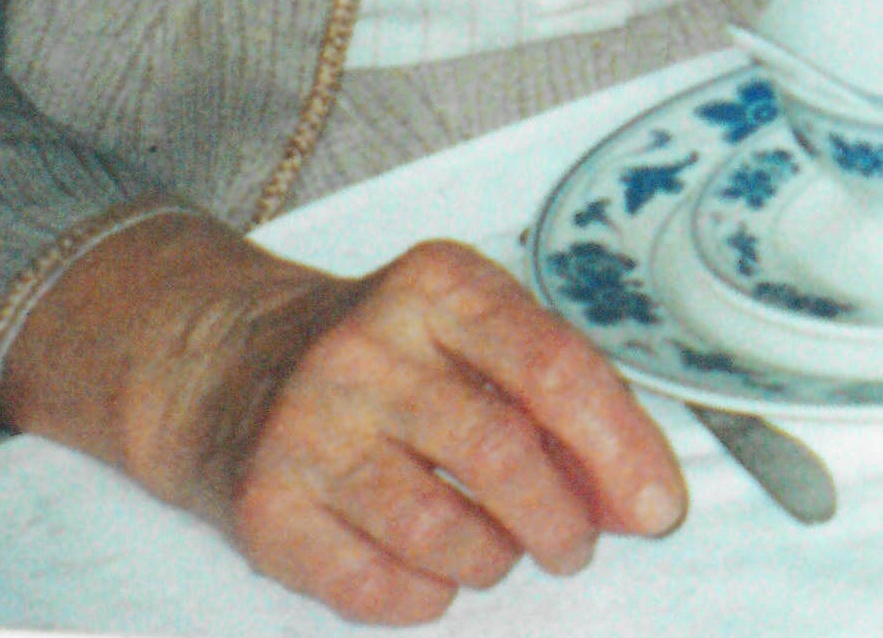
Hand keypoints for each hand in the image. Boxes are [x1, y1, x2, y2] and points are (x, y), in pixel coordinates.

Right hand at [0, 212, 681, 623]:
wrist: (223, 369)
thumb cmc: (390, 357)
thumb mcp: (476, 337)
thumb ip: (566, 403)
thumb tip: (643, 502)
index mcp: (438, 286)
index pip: (555, 369)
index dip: (619, 448)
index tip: (660, 508)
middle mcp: (364, 349)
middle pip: (502, 454)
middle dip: (562, 520)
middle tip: (574, 543)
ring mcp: (304, 429)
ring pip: (440, 530)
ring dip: (496, 560)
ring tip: (502, 551)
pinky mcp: (262, 509)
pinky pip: (372, 585)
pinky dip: (427, 596)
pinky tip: (436, 577)